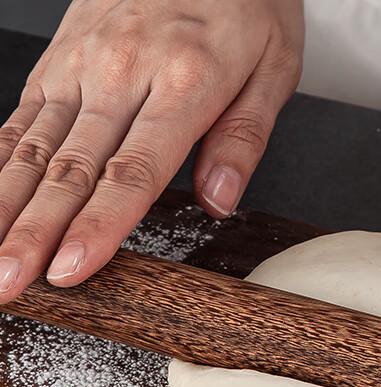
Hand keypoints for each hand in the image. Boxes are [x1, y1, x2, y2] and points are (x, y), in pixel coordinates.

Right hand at [0, 0, 302, 301]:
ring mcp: (81, 63)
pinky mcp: (60, 58)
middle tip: (8, 283)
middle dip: (34, 233)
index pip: (132, 173)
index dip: (98, 228)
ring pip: (35, 147)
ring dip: (5, 208)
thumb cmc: (245, 1)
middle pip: (72, 169)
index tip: (70, 271)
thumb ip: (243, 138)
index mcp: (182, 82)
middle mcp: (120, 72)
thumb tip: (219, 202)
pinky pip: (23, 116)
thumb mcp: (273, 68)